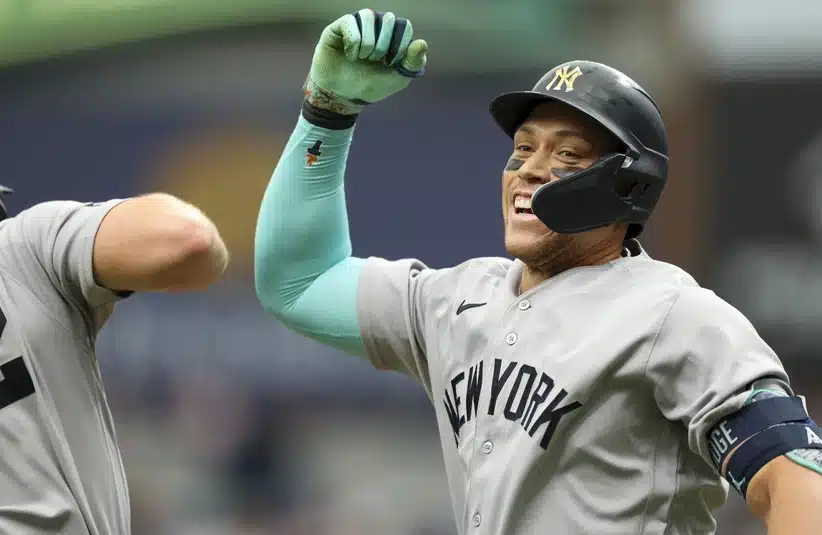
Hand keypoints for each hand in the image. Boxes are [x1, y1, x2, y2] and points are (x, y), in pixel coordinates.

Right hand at [304, 8, 427, 114]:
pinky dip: (353, 44)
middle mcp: (377, 24)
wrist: (345, 96)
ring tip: (362, 58)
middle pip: (389, 18)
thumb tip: (422, 43)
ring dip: (368, 43)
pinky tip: (350, 56)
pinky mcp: (340, 26)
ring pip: (369, 16)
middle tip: (375, 61)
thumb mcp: (398, 78)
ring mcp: (358, 23)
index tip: (390, 64)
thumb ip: (413, 63)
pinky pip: (350, 22)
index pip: (405, 26)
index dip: (399, 46)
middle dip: (383, 46)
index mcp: (394, 34)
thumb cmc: (372, 85)